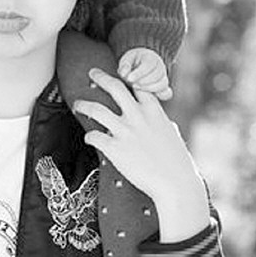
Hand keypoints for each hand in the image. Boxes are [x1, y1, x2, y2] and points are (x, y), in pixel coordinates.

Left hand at [74, 69, 209, 241]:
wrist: (175, 184)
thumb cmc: (178, 163)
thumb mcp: (173, 135)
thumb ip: (164, 124)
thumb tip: (165, 123)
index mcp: (154, 111)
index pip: (138, 85)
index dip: (128, 77)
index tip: (120, 74)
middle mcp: (138, 116)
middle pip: (115, 87)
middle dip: (101, 77)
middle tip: (92, 72)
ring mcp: (125, 131)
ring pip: (96, 110)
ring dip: (84, 105)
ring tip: (77, 104)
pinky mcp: (114, 148)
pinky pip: (94, 136)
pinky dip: (89, 136)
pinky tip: (88, 138)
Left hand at [118, 48, 171, 100]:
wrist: (138, 66)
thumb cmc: (132, 62)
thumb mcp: (126, 61)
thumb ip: (124, 66)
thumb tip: (123, 73)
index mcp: (151, 57)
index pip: (148, 64)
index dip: (139, 72)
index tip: (129, 79)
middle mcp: (160, 66)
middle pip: (158, 73)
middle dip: (144, 81)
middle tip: (133, 85)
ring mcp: (163, 77)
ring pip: (163, 83)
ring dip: (150, 88)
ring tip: (137, 88)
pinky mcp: (163, 87)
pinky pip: (167, 93)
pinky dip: (161, 96)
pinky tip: (151, 96)